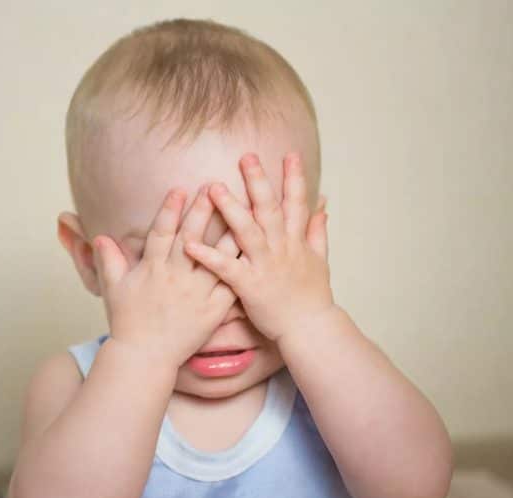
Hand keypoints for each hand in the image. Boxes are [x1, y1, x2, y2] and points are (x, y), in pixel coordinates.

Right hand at [91, 185, 239, 368]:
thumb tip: (99, 236)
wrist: (145, 358)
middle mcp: (176, 278)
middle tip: (214, 187)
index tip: (179, 189)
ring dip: (228, 233)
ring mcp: (196, 294)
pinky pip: (230, 286)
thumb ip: (109, 260)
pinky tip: (255, 251)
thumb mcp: (114, 289)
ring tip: (242, 211)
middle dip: (202, 211)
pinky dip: (242, 268)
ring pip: (216, 258)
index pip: (162, 233)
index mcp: (153, 269)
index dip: (170, 210)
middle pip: (192, 238)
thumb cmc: (128, 323)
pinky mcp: (213, 310)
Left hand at [184, 152, 335, 342]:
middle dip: (258, 182)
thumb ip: (318, 231)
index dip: (294, 178)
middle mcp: (281, 248)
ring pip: (247, 232)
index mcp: (296, 241)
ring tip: (212, 188)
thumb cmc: (312, 295)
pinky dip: (208, 255)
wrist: (309, 328)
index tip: (290, 154)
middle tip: (246, 157)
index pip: (296, 204)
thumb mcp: (320, 260)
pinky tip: (189, 243)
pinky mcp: (249, 285)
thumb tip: (323, 205)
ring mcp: (265, 266)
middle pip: (269, 210)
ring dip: (230, 209)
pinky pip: (225, 268)